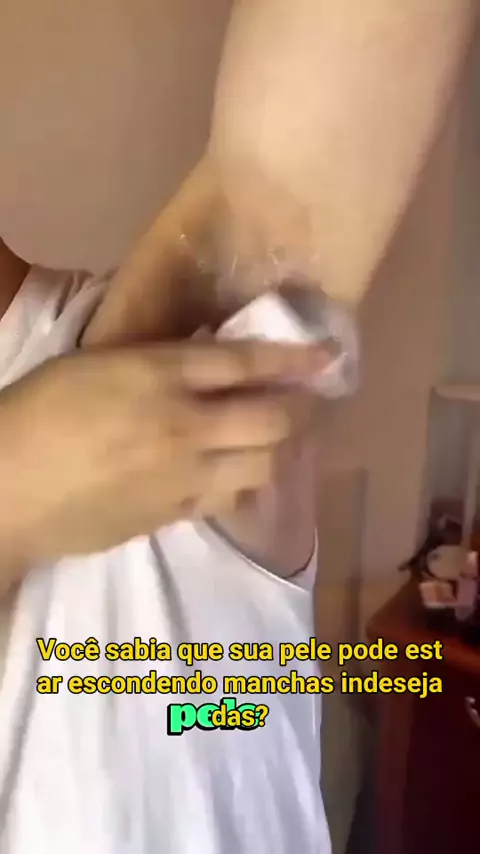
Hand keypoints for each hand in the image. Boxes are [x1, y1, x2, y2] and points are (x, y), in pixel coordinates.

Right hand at [0, 339, 318, 569]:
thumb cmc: (40, 412)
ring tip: (275, 438)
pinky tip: (238, 472)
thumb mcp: (97, 364)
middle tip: (307, 402)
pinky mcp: (174, 515)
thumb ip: (157, 361)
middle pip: (273, 419)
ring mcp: (184, 476)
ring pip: (264, 465)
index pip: (247, 362)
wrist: (8, 490)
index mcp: (159, 376)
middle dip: (302, 408)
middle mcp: (185, 425)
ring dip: (280, 448)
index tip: (329, 356)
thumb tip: (207, 361)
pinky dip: (246, 481)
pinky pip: (232, 499)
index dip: (296, 357)